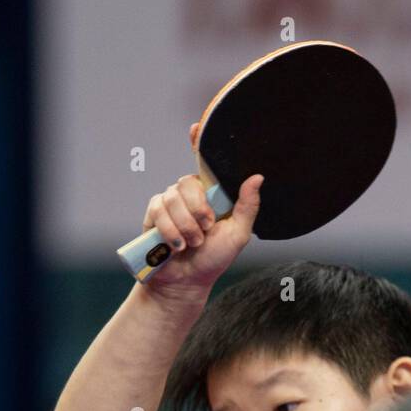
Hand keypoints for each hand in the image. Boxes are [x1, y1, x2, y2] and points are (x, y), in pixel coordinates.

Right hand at [142, 122, 261, 296]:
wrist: (186, 282)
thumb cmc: (214, 259)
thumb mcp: (238, 234)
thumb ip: (247, 207)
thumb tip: (256, 176)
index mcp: (211, 193)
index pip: (203, 161)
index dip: (197, 142)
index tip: (195, 127)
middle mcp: (189, 194)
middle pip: (188, 182)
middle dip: (198, 210)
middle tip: (205, 231)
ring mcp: (170, 202)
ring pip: (173, 198)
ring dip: (185, 226)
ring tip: (192, 244)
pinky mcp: (153, 214)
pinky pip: (159, 210)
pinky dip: (170, 230)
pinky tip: (176, 246)